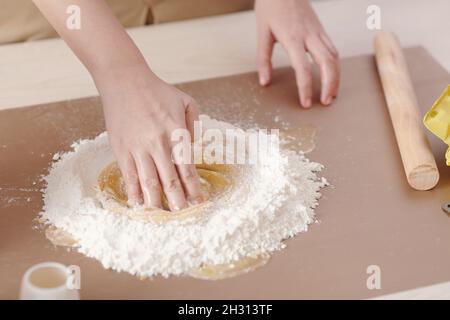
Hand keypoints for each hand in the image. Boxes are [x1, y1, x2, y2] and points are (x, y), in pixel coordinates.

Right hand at [95, 63, 202, 210]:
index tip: (200, 202)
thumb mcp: (186, 101)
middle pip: (169, 180)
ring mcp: (137, 148)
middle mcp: (158, 143)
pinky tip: (139, 204)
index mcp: (176, 132)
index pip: (188, 169)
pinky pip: (129, 176)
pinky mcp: (121, 149)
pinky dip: (134, 192)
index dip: (194, 188)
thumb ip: (195, 125)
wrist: (124, 80)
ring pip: (149, 182)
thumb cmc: (157, 91)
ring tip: (163, 216)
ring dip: (157, 202)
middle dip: (178, 201)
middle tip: (183, 215)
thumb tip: (194, 148)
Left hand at [255, 0, 339, 106]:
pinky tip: (331, 76)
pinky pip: (333, 49)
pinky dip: (335, 65)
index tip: (305, 103)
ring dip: (336, 77)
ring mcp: (318, 31)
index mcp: (293, 38)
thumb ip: (263, 59)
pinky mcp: (321, 29)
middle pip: (328, 63)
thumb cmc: (271, 6)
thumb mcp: (262, 33)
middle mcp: (310, 35)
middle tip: (326, 103)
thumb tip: (264, 82)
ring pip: (335, 56)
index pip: (303, 68)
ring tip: (331, 94)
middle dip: (330, 85)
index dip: (305, 88)